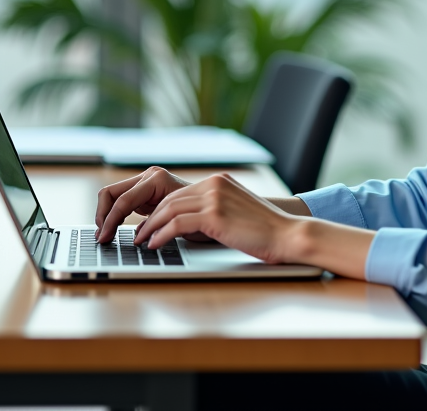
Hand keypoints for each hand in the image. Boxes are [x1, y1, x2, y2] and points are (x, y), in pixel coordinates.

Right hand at [95, 166, 200, 242]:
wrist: (216, 207)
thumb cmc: (203, 213)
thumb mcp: (178, 220)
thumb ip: (156, 225)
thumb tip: (137, 238)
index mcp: (156, 179)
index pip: (123, 201)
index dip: (110, 221)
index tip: (104, 238)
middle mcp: (149, 176)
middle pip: (110, 192)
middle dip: (102, 215)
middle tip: (101, 237)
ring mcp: (145, 181)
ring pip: (112, 195)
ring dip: (106, 215)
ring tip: (105, 235)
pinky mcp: (144, 191)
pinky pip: (121, 200)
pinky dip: (114, 214)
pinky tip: (113, 229)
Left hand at [134, 173, 303, 263]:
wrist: (288, 235)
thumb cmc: (265, 231)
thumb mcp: (236, 212)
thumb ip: (214, 209)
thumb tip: (189, 223)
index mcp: (218, 181)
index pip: (179, 194)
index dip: (160, 211)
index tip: (149, 225)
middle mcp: (214, 184)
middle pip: (170, 200)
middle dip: (150, 219)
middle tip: (138, 234)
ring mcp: (214, 197)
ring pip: (169, 211)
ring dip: (151, 228)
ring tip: (141, 242)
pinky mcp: (214, 214)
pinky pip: (177, 224)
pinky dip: (161, 235)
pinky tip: (154, 245)